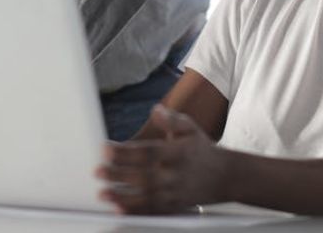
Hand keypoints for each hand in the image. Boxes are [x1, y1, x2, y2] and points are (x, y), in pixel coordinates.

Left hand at [96, 104, 228, 213]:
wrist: (225, 177)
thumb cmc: (201, 150)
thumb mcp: (190, 128)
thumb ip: (172, 119)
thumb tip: (156, 110)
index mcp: (179, 152)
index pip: (148, 152)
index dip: (126, 151)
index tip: (106, 149)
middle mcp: (176, 174)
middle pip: (144, 176)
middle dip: (118, 174)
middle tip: (97, 171)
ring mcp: (175, 193)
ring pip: (146, 197)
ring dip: (122, 196)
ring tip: (102, 193)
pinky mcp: (174, 206)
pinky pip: (152, 211)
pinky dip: (135, 211)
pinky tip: (119, 209)